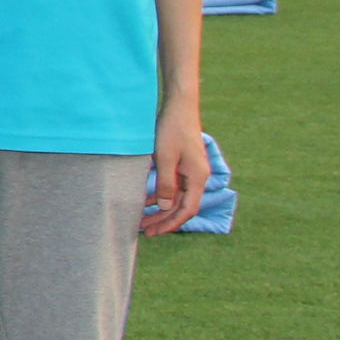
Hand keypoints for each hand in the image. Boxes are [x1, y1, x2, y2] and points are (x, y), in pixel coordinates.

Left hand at [141, 113, 208, 237]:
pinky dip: (161, 195)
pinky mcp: (183, 164)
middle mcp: (197, 177)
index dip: (171, 223)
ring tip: (143, 220)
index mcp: (197, 178)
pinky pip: (173, 186)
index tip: (155, 232)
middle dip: (163, 220)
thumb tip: (165, 206)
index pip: (187, 209)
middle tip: (145, 232)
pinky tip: (146, 201)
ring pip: (176, 197)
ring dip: (161, 209)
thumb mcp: (165, 158)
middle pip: (181, 206)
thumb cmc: (171, 130)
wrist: (179, 107)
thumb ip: (166, 183)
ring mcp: (191, 171)